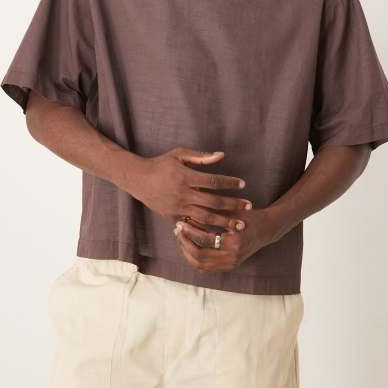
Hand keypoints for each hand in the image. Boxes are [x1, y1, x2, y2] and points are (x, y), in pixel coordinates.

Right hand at [121, 147, 251, 230]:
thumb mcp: (180, 154)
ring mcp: (178, 208)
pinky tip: (220, 234)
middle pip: (214, 202)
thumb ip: (201, 156)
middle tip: (249, 206)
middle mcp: (183, 194)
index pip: (213, 181)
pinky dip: (207, 231)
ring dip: (224, 222)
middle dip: (233, 205)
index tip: (243, 184)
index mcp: (186, 177)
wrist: (138, 179)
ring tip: (239, 225)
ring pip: (206, 218)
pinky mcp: (173, 217)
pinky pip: (193, 227)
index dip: (229, 182)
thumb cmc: (161, 163)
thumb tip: (222, 155)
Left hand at [173, 207, 276, 272]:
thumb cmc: (249, 216)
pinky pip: (206, 268)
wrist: (267, 229)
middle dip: (185, 243)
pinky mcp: (229, 267)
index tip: (180, 222)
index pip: (204, 240)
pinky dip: (194, 258)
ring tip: (181, 238)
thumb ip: (213, 213)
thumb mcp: (232, 212)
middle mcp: (232, 257)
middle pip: (199, 256)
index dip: (190, 231)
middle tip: (177, 230)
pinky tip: (188, 246)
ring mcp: (230, 264)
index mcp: (233, 242)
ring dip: (187, 252)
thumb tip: (189, 209)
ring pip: (200, 265)